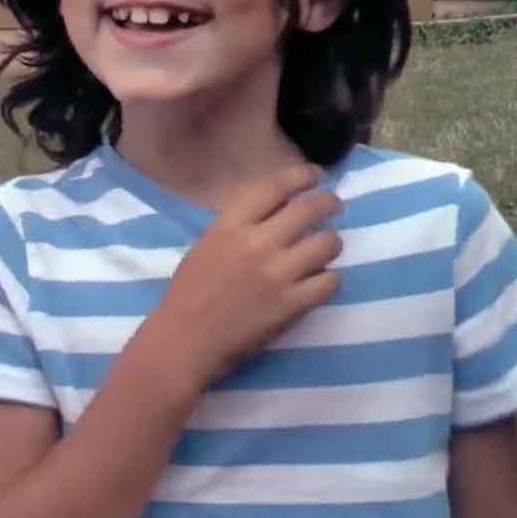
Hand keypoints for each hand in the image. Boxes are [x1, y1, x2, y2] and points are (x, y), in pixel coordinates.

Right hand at [149, 164, 341, 388]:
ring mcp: (277, 274)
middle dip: (329, 203)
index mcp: (229, 226)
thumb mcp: (205, 246)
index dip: (302, 176)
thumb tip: (275, 213)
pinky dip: (328, 279)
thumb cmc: (188, 294)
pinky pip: (330, 281)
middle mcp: (257, 243)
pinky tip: (319, 282)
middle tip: (333, 206)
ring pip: (327, 243)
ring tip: (324, 249)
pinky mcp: (292, 304)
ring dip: (331, 243)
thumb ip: (238, 227)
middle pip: (310, 208)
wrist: (184, 341)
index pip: (275, 187)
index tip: (315, 176)